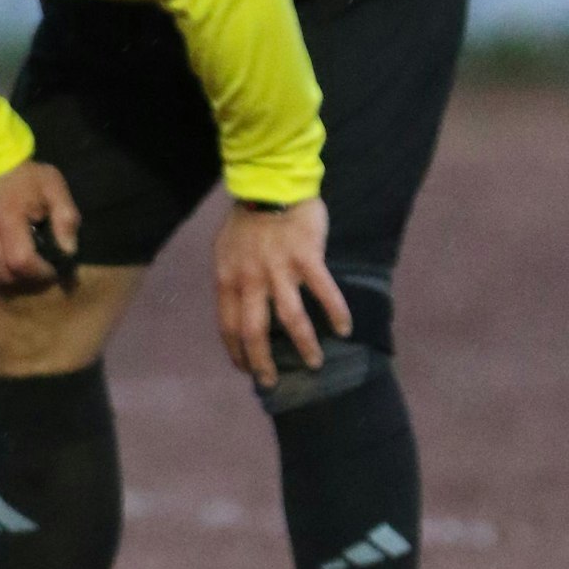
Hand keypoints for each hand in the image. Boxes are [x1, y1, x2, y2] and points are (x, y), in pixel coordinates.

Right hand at [0, 161, 80, 290]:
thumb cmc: (26, 178)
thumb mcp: (54, 188)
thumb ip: (66, 219)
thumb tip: (67, 253)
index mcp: (6, 215)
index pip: (20, 261)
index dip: (40, 271)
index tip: (52, 267)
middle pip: (6, 274)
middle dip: (28, 277)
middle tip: (40, 267)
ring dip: (11, 277)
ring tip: (23, 264)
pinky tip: (5, 261)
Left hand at [212, 197, 350, 385]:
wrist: (270, 186)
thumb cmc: (246, 220)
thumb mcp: (224, 252)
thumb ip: (230, 280)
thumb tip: (234, 307)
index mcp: (228, 279)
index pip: (229, 326)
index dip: (237, 351)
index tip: (245, 369)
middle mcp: (251, 280)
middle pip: (255, 332)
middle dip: (263, 362)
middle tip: (273, 382)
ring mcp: (280, 270)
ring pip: (291, 319)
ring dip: (304, 345)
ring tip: (314, 364)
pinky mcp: (307, 258)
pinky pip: (324, 292)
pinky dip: (336, 313)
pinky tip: (344, 330)